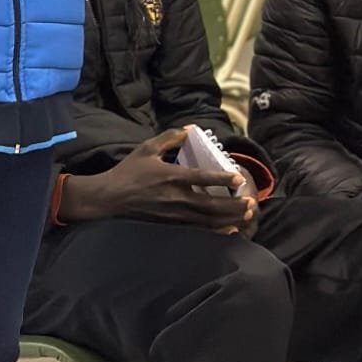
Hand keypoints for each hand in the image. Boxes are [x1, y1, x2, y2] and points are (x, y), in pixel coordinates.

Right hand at [58, 129, 255, 232]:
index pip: (202, 178)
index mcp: (171, 176)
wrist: (109, 198)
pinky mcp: (172, 224)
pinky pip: (198, 229)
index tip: (238, 178)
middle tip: (252, 202)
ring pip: (208, 220)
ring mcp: (175, 214)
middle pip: (212, 205)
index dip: (222, 178)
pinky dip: (217, 231)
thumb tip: (190, 130)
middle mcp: (176, 197)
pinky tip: (230, 229)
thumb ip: (170, 138)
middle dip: (234, 205)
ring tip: (247, 214)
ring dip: (230, 218)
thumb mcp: (147, 149)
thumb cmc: (128, 172)